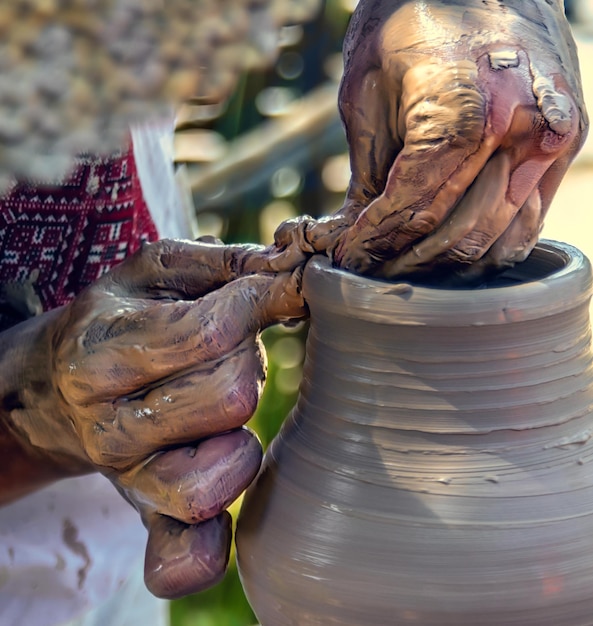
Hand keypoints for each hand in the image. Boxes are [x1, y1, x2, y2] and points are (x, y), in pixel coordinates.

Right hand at [0, 239, 305, 598]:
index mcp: (101, 354)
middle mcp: (110, 426)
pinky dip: (212, 545)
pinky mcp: (152, 518)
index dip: (260, 303)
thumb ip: (228, 265)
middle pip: (230, 397)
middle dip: (247, 362)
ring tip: (220, 406)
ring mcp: (130, 480)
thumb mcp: (158, 272)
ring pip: (227, 468)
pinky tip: (227, 516)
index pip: (211, 332)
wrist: (58, 388)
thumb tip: (298, 270)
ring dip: (244, 428)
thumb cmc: (120, 319)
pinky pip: (187, 555)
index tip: (276, 292)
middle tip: (227, 354)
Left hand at [280, 0, 586, 281]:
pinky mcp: (564, 144)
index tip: (347, 258)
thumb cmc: (409, 20)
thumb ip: (370, 171)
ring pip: (495, 240)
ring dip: (445, 267)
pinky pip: (528, 222)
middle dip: (404, 263)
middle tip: (370, 272)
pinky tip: (455, 256)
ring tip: (405, 269)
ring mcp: (549, 140)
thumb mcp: (367, 92)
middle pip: (456, 235)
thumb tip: (357, 231)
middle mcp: (517, 131)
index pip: (412, 209)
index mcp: (463, 113)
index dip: (373, 243)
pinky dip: (489, 250)